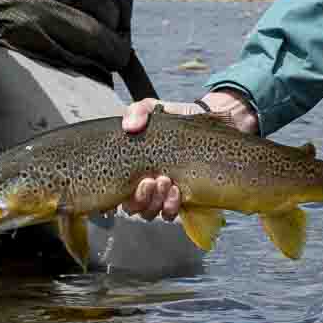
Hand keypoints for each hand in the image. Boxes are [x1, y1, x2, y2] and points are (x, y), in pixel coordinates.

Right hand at [120, 90, 258, 221]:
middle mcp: (144, 186)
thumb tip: (129, 126)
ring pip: (149, 212)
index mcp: (132, 168)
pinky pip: (170, 213)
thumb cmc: (175, 119)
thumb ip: (137, 111)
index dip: (113, 198)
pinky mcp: (182, 200)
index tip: (125, 185)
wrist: (209, 124)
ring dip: (154, 202)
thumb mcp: (153, 108)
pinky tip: (177, 190)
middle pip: (132, 207)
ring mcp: (162, 195)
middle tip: (150, 180)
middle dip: (139, 198)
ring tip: (165, 181)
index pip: (115, 192)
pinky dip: (170, 206)